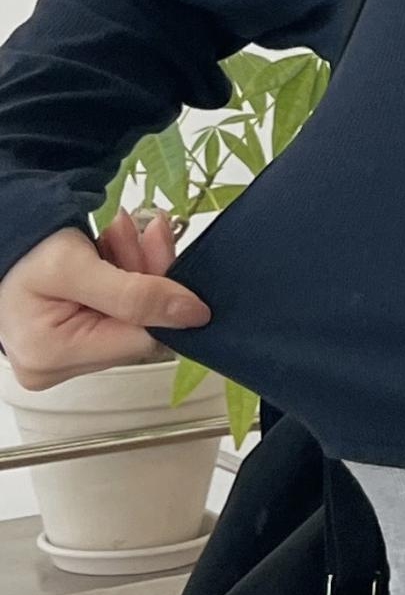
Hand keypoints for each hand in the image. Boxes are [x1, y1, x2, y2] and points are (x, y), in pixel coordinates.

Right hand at [0, 210, 209, 391]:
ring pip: (134, 314)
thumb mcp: (76, 265)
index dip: (162, 296)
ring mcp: (65, 356)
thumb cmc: (23, 251)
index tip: (159, 248)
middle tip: (148, 227)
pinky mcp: (74, 340)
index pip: (142, 339)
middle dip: (148, 273)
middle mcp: (57, 367)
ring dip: (138, 267)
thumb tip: (195, 316)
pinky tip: (114, 246)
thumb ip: (135, 293)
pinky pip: (118, 310)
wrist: (2, 233)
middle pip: (138, 326)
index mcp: (52, 356)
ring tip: (121, 230)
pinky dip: (125, 275)